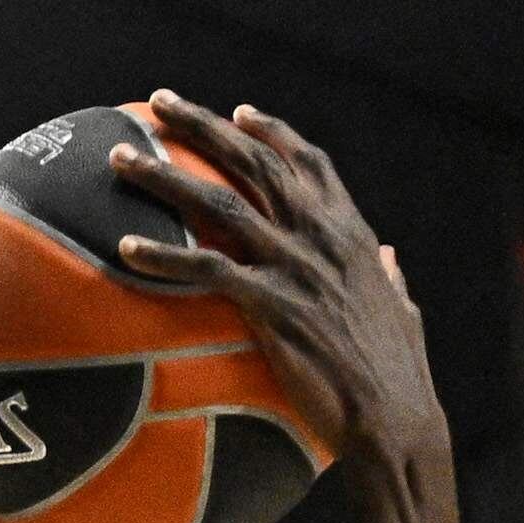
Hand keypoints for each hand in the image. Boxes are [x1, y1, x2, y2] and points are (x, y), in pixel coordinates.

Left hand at [108, 95, 444, 468]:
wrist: (393, 419)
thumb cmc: (399, 377)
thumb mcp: (403, 311)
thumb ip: (391, 279)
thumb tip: (392, 260)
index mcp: (351, 233)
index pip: (309, 163)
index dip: (272, 132)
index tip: (238, 112)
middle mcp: (321, 236)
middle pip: (253, 161)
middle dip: (201, 124)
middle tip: (158, 103)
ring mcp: (294, 266)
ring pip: (218, 202)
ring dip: (163, 175)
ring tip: (120, 160)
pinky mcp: (271, 304)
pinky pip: (205, 269)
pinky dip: (163, 256)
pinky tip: (127, 250)